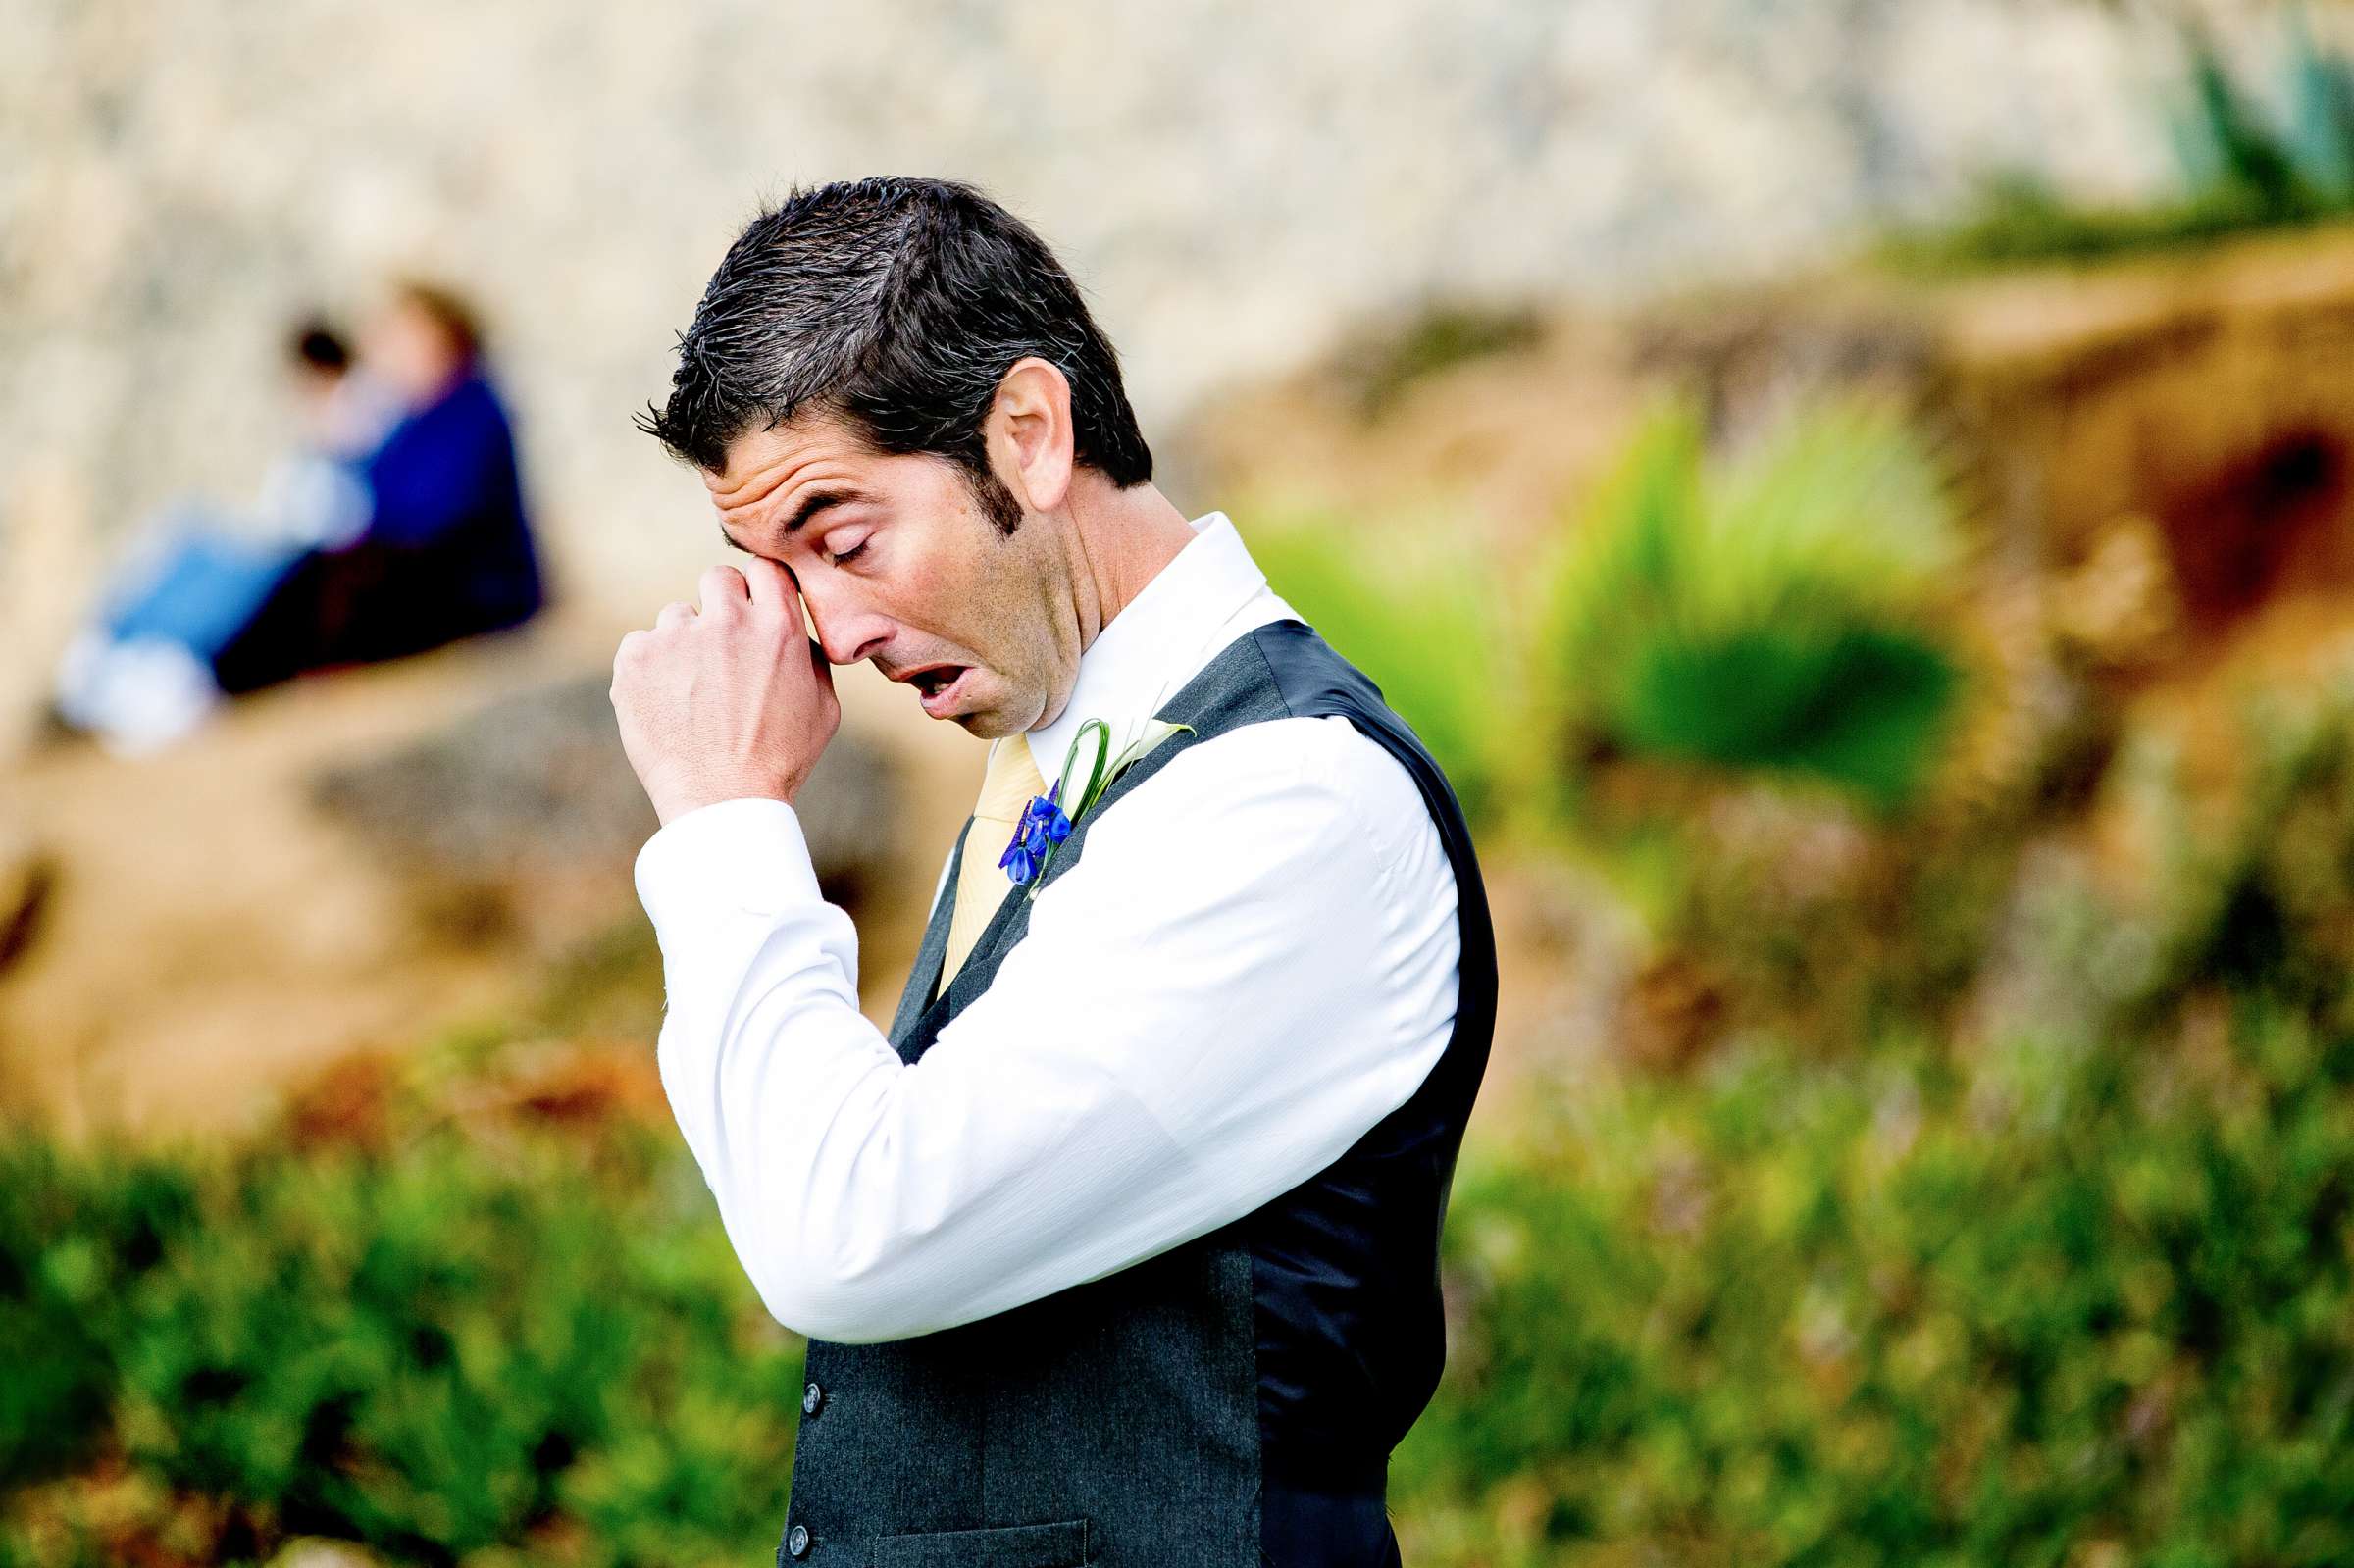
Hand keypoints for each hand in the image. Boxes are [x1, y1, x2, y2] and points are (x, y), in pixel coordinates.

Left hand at [611, 559, 839, 824]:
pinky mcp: (636, 658)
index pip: (767, 569)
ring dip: (684, 644)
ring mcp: (677, 637)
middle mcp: (727, 623)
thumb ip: (811, 658)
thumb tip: (795, 630)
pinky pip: (641, 644)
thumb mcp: (823, 709)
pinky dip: (650, 669)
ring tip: (693, 695)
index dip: (761, 589)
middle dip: (720, 604)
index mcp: (778, 628)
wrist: (720, 802)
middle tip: (721, 647)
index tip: (755, 608)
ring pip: (677, 617)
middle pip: (718, 578)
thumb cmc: (779, 761)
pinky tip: (666, 704)